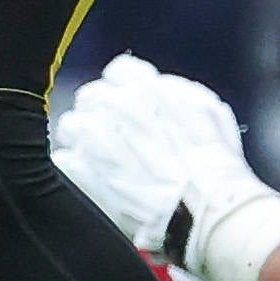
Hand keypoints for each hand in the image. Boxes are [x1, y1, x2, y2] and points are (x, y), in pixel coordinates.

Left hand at [51, 53, 279, 280]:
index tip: (129, 109)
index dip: (124, 92)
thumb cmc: (216, 164)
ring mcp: (92, 137)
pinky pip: (63, 161)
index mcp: (145, 86)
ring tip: (104, 165)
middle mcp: (114, 104)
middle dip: (101, 115)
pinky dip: (76, 172)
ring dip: (84, 142)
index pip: (118, 72)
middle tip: (116, 140)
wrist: (206, 208)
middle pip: (90, 97)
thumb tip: (158, 89)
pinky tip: (96, 184)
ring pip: (70, 126)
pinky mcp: (79, 171)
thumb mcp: (209, 110)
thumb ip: (175, 93)